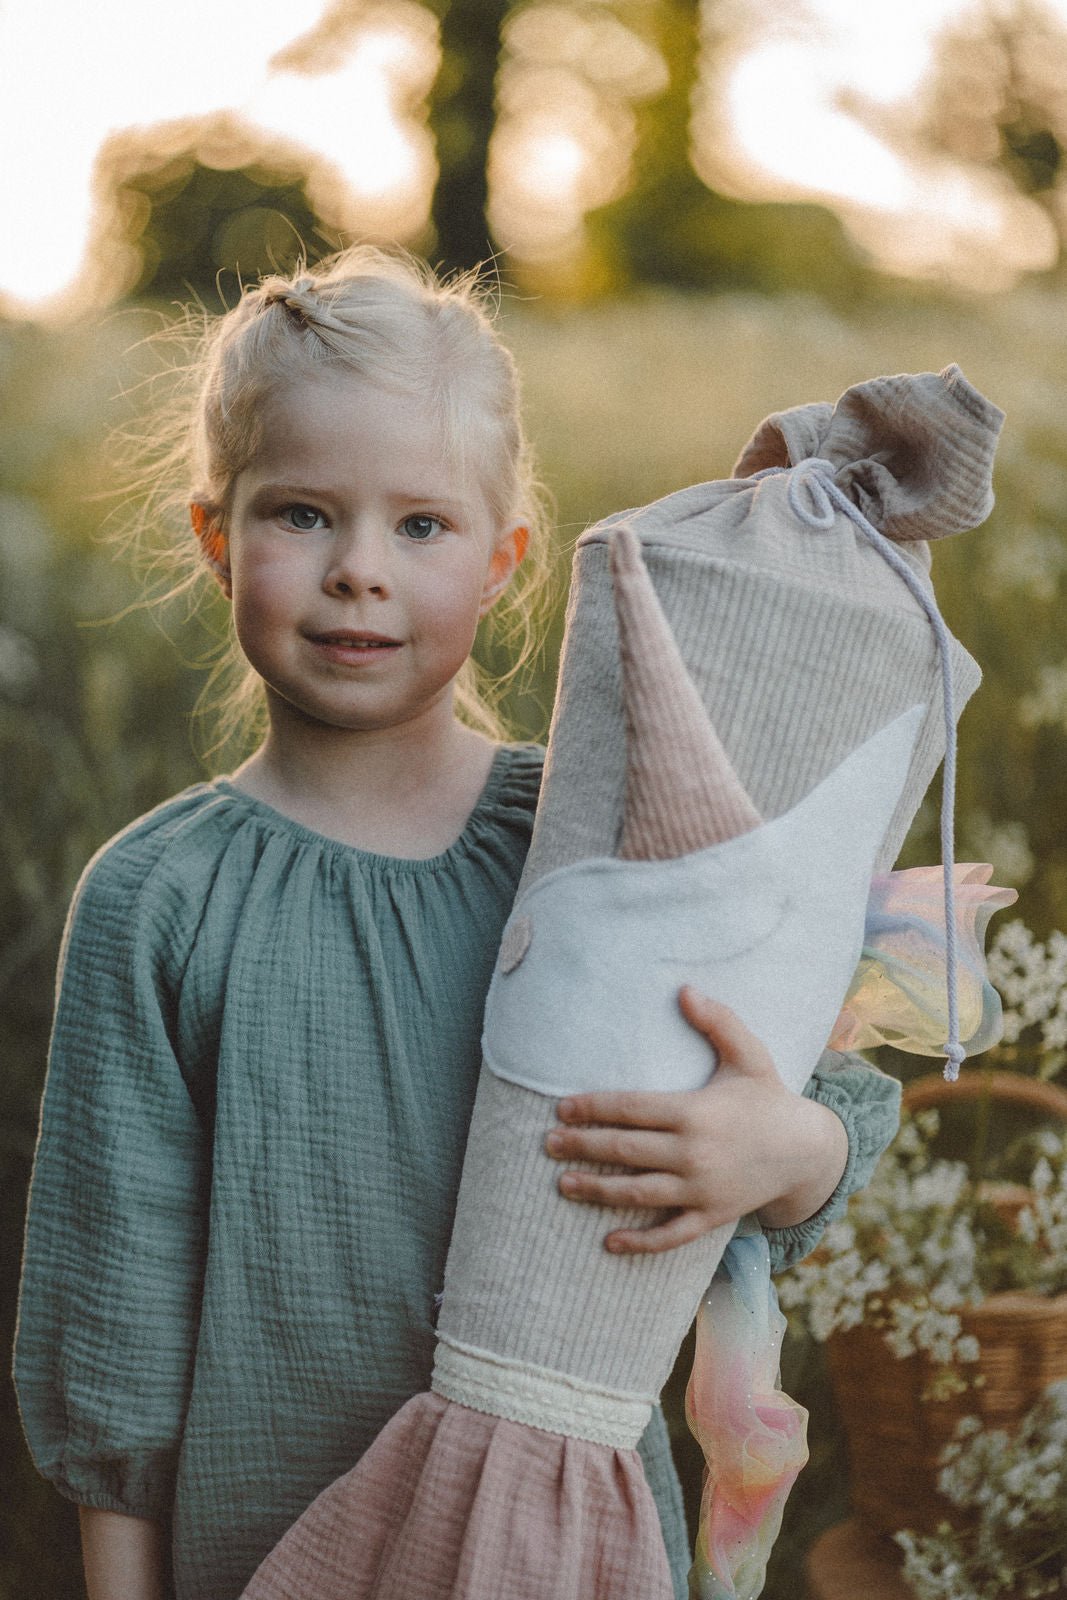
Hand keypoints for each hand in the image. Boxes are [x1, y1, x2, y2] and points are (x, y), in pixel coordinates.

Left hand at [544, 986, 848, 1253]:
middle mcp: (694, 1152)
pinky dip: (640, 1243)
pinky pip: (670, 1234)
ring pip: (638, 1192)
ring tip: (564, 1183)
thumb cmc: (768, 1098)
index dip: (592, 1108)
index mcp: (695, 1111)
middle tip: (548, 1143)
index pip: (631, 1109)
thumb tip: (684, 989)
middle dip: (582, 1146)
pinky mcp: (711, 1215)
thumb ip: (717, 1021)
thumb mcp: (748, 1055)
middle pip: (625, 1149)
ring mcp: (702, 1188)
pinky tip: (609, 1242)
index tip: (561, 1109)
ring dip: (597, 1190)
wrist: (807, 1150)